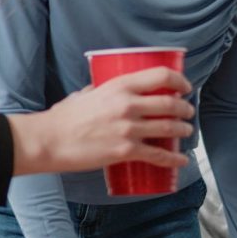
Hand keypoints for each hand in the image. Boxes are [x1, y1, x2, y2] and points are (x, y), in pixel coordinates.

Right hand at [8, 67, 195, 175]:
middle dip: (184, 108)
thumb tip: (107, 90)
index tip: (185, 87)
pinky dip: (174, 159)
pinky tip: (181, 161)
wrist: (49, 141)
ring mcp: (129, 128)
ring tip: (186, 132)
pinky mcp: (126, 151)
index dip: (179, 80)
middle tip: (187, 112)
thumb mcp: (85, 93)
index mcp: (119, 86)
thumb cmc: (63, 118)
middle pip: (170, 103)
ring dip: (182, 130)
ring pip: (168, 128)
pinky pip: (158, 155)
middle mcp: (128, 105)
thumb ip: (101, 91)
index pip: (160, 76)